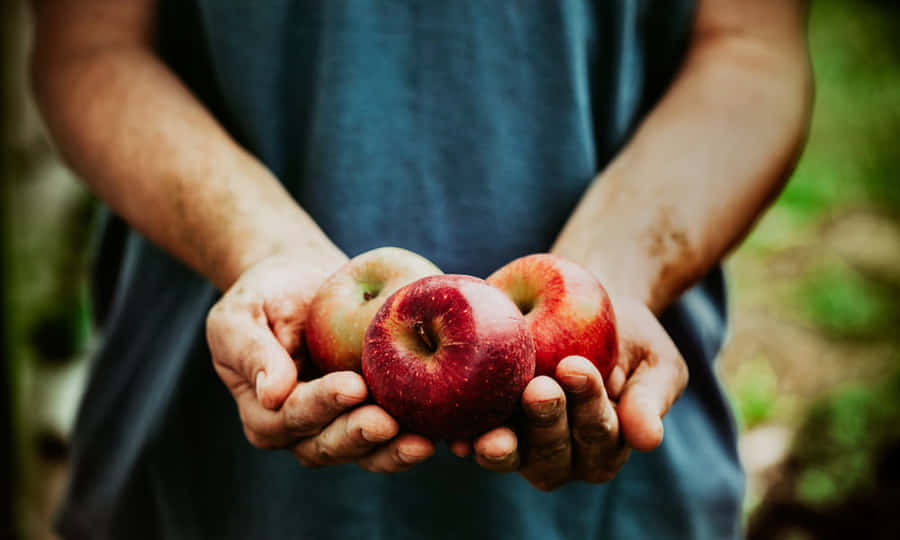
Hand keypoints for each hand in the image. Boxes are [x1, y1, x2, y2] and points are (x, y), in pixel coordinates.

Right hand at [206, 254, 435, 471]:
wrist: (302, 283)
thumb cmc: (264, 295)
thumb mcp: (239, 315)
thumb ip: (251, 352)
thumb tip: (271, 394)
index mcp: (265, 413)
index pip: (292, 416)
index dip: (321, 404)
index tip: (352, 385)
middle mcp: (301, 431)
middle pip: (328, 445)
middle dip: (359, 436)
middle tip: (387, 422)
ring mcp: (340, 427)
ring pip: (365, 452)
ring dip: (392, 451)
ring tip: (423, 441)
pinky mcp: (373, 415)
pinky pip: (394, 435)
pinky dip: (416, 435)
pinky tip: (443, 430)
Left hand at [460, 297, 687, 489]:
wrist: (580, 304)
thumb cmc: (626, 336)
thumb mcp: (653, 358)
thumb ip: (651, 397)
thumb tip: (649, 440)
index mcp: (607, 444)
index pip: (600, 432)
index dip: (589, 404)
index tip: (575, 367)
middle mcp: (565, 455)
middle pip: (555, 453)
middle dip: (547, 423)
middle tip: (539, 389)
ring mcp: (523, 447)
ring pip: (515, 456)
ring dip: (505, 446)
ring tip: (494, 433)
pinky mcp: (486, 430)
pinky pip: (474, 442)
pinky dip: (465, 440)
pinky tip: (457, 436)